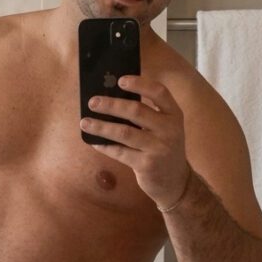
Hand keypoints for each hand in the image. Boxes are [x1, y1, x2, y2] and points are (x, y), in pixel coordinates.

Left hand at [79, 74, 189, 209]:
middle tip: (92, 102)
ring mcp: (158, 148)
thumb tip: (112, 98)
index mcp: (174, 114)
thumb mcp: (165, 127)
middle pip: (136, 111)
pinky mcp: (147, 165)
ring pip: (124, 132)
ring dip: (101, 126)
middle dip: (111, 105)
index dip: (139, 84)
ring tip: (84, 122)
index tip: (120, 80)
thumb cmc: (164, 147)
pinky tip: (94, 141)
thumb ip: (148, 113)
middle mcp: (169, 129)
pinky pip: (120, 152)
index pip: (159, 92)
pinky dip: (104, 146)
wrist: (176, 181)